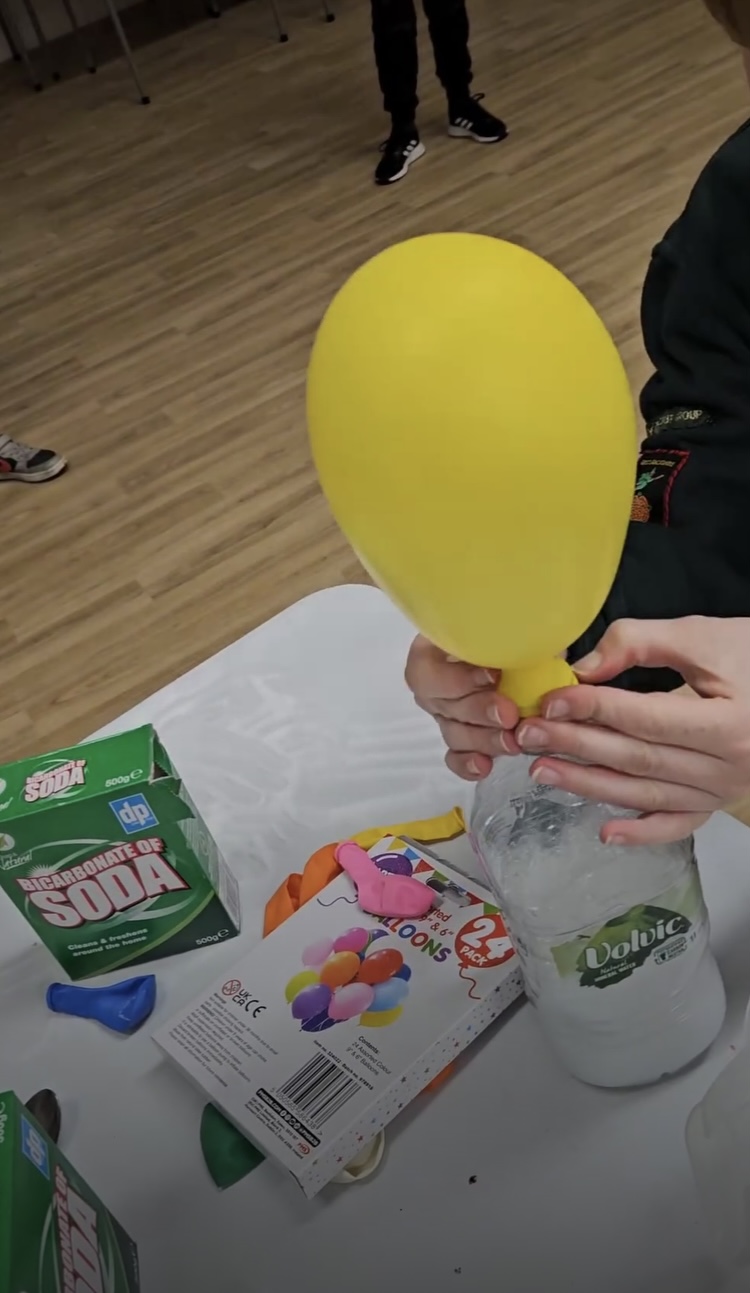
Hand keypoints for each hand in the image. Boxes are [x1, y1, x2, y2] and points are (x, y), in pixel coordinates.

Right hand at [404, 635, 520, 778]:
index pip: (427, 670)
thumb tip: (528, 638)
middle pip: (444, 705)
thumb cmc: (509, 629)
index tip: (494, 675)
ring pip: (455, 732)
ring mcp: (446, 712)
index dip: (457, 678)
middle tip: (509, 714)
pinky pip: (456, 754)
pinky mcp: (462, 736)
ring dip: (483, 739)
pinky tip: (486, 765)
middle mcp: (434, 683)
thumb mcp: (506, 622)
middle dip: (478, 712)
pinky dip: (468, 763)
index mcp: (432, 648)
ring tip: (513, 741)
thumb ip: (509, 630)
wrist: (522, 646)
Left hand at [514, 617, 749, 844]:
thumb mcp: (705, 636)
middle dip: (578, 746)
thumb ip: (642, 643)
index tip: (551, 700)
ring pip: (646, 794)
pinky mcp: (718, 801)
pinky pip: (677, 825)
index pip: (646, 719)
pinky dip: (641, 834)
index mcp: (728, 724)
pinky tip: (604, 834)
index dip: (595, 709)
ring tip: (541, 770)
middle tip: (528, 734)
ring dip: (590, 785)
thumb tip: (585, 668)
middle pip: (638, 759)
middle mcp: (727, 768)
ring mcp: (722, 791)